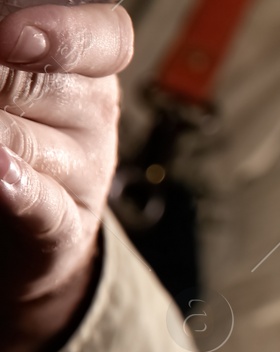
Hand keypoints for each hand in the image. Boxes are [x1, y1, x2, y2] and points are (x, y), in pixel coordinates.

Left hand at [0, 2, 132, 351]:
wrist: (25, 223)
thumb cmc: (11, 126)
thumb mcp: (18, 76)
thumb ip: (13, 55)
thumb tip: (2, 36)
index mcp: (92, 68)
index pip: (107, 37)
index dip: (63, 32)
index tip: (9, 34)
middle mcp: (95, 117)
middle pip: (45, 84)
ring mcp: (85, 175)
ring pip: (28, 142)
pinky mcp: (64, 229)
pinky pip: (42, 205)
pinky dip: (19, 188)